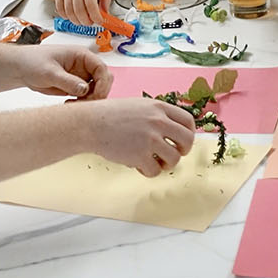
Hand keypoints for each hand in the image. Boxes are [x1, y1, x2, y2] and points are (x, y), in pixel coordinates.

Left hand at [17, 42, 112, 99]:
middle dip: (99, 93)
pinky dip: (82, 103)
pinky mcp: (75, 87)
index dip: (103, 83)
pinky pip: (86, 97)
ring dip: (90, 99)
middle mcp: (84, 66)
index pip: (101, 68)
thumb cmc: (32, 61)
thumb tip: (85, 89)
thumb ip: (67, 81)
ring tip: (73, 103)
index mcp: (81, 55)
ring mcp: (81, 77)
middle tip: (85, 102)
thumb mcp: (49, 72)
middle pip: (104, 80)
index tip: (96, 96)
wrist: (21, 68)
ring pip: (97, 90)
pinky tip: (69, 103)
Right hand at [51, 0, 110, 25]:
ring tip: (83, 21)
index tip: (99, 21)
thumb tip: (106, 12)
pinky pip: (60, 9)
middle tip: (91, 22)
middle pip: (79, 10)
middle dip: (86, 21)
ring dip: (77, 21)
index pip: (91, 4)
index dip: (96, 16)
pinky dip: (66, 16)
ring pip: (69, 12)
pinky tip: (73, 16)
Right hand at [76, 98, 196, 176]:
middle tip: (173, 154)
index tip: (182, 142)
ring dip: (165, 164)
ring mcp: (150, 139)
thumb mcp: (138, 106)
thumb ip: (157, 115)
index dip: (188, 134)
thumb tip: (174, 130)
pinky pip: (156, 171)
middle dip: (183, 151)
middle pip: (187, 141)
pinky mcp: (140, 155)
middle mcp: (158, 121)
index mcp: (159, 107)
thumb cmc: (110, 116)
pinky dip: (149, 172)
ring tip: (153, 161)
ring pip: (174, 159)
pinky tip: (139, 166)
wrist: (89, 124)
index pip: (188, 121)